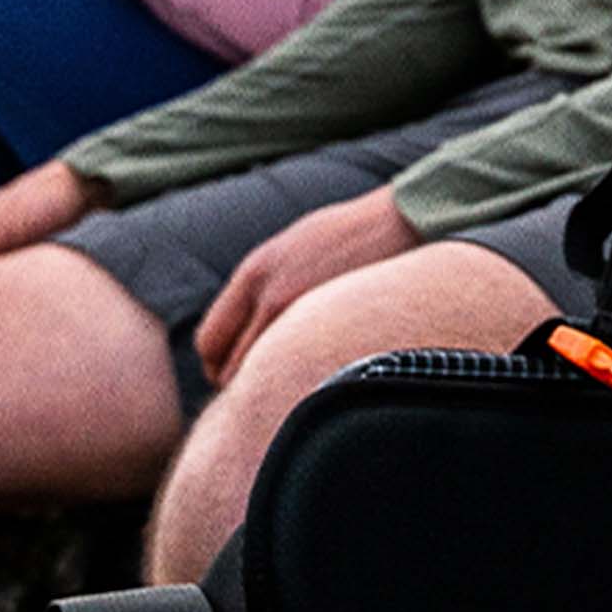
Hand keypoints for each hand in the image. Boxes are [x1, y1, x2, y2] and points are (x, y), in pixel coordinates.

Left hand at [194, 188, 419, 385]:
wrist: (403, 219)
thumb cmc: (354, 234)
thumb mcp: (294, 248)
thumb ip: (266, 286)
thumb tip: (251, 326)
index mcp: (254, 273)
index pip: (209, 341)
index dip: (218, 367)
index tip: (237, 376)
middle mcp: (268, 293)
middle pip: (227, 369)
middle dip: (241, 386)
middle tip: (265, 392)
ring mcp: (302, 311)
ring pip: (263, 377)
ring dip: (272, 388)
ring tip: (292, 387)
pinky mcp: (335, 325)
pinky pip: (300, 371)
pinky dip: (300, 381)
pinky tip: (319, 377)